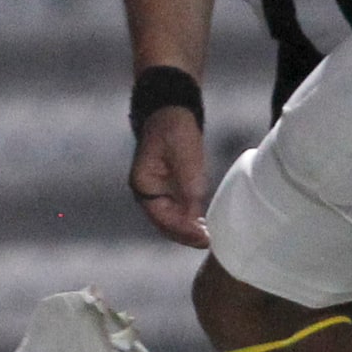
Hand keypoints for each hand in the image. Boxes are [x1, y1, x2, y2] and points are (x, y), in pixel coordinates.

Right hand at [130, 106, 210, 248]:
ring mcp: (157, 189)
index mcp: (143, 183)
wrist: (172, 108)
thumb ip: (188, 182)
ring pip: (171, 218)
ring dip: (187, 230)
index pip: (160, 216)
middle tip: (207, 243)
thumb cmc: (174, 127)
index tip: (201, 237)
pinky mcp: (169, 185)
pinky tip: (204, 224)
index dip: (181, 229)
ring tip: (208, 238)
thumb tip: (191, 213)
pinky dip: (189, 219)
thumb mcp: (184, 152)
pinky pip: (177, 209)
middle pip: (164, 222)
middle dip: (184, 235)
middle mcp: (147, 190)